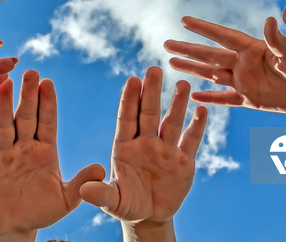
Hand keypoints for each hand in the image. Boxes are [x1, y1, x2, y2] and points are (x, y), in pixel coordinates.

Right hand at [0, 70, 105, 239]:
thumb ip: (81, 183)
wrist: (14, 228)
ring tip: (5, 84)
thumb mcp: (66, 199)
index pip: (47, 121)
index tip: (48, 82)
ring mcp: (2, 155)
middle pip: (25, 117)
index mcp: (45, 150)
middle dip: (28, 95)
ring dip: (3, 106)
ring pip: (3, 126)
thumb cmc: (42, 211)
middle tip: (30, 72)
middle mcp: (23, 147)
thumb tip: (100, 167)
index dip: (47, 103)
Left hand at [79, 67, 207, 238]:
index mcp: (125, 147)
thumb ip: (101, 194)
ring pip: (171, 122)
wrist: (149, 216)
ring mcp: (165, 150)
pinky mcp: (184, 162)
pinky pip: (191, 141)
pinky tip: (201, 110)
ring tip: (183, 84)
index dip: (129, 100)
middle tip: (154, 69)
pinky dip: (197, 126)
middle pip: (149, 113)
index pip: (127, 118)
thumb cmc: (126, 204)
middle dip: (151, 92)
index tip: (132, 80)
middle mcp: (145, 143)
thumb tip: (84, 190)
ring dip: (177, 104)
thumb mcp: (112, 201)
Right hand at [165, 16, 285, 113]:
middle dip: (188, 50)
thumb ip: (280, 42)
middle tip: (166, 43)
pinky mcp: (250, 99)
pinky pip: (225, 99)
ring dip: (192, 69)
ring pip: (212, 75)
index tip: (184, 20)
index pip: (223, 37)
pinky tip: (193, 96)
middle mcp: (244, 63)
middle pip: (210, 56)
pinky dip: (209, 98)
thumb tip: (270, 21)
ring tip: (171, 63)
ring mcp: (245, 81)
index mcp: (253, 49)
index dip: (204, 29)